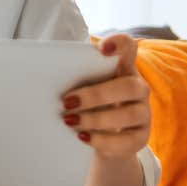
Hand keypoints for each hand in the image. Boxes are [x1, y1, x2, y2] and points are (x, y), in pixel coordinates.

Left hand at [61, 34, 151, 159]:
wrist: (102, 137)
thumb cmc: (88, 105)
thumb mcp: (83, 87)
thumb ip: (73, 77)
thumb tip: (43, 78)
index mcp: (123, 69)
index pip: (128, 48)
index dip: (119, 44)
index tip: (102, 48)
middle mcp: (139, 89)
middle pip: (129, 86)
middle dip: (96, 95)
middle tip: (67, 102)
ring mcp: (143, 114)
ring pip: (130, 114)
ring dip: (96, 119)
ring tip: (70, 121)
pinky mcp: (141, 137)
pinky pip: (127, 140)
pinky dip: (102, 140)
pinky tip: (82, 137)